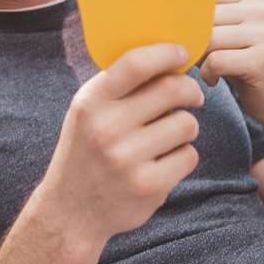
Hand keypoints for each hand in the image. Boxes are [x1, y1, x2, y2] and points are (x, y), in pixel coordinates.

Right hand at [36, 43, 203, 246]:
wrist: (70, 211)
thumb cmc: (86, 150)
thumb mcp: (87, 111)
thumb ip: (119, 85)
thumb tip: (166, 56)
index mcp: (91, 102)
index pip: (136, 63)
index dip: (166, 52)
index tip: (181, 53)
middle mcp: (107, 128)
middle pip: (171, 89)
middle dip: (190, 89)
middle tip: (193, 96)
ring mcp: (128, 159)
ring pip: (186, 124)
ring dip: (186, 126)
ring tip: (170, 135)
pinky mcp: (149, 185)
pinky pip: (189, 155)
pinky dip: (183, 155)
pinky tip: (165, 161)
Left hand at [197, 0, 263, 126]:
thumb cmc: (247, 64)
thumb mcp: (229, 33)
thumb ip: (208, 17)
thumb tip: (166, 12)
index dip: (189, 17)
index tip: (186, 34)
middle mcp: (261, 10)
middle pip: (205, 17)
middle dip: (192, 39)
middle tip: (193, 55)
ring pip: (209, 39)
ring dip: (199, 58)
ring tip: (206, 67)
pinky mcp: (263, 59)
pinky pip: (216, 61)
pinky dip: (208, 73)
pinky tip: (214, 78)